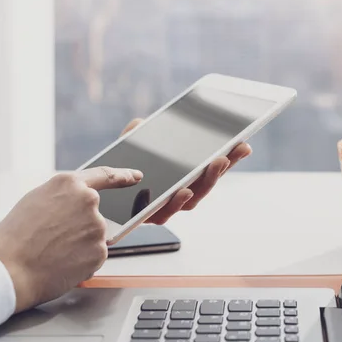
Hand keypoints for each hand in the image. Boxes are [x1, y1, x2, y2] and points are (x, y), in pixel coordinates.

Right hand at [0, 167, 143, 312]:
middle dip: (79, 225)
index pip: (105, 175)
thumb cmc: (15, 238)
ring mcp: (97, 226)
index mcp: (70, 184)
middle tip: (53, 238)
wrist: (9, 272)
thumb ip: (65, 195)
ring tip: (52, 251)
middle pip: (94, 213)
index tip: (135, 176)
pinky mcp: (101, 251)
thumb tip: (80, 199)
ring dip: (79, 243)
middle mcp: (89, 201)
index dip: (123, 175)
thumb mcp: (36, 200)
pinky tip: (61, 262)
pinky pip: (94, 254)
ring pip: (94, 235)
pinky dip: (82, 260)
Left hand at [120, 118, 251, 223]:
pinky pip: (167, 212)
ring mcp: (167, 206)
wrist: (97, 196)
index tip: (244, 144)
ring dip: (208, 181)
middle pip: (208, 181)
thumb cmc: (119, 171)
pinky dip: (178, 201)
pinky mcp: (150, 218)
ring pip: (194, 197)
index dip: (229, 157)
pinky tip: (184, 190)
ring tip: (218, 163)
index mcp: (180, 176)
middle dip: (225, 165)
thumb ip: (137, 133)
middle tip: (238, 150)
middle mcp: (178, 193)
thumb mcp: (130, 146)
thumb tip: (141, 123)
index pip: (210, 166)